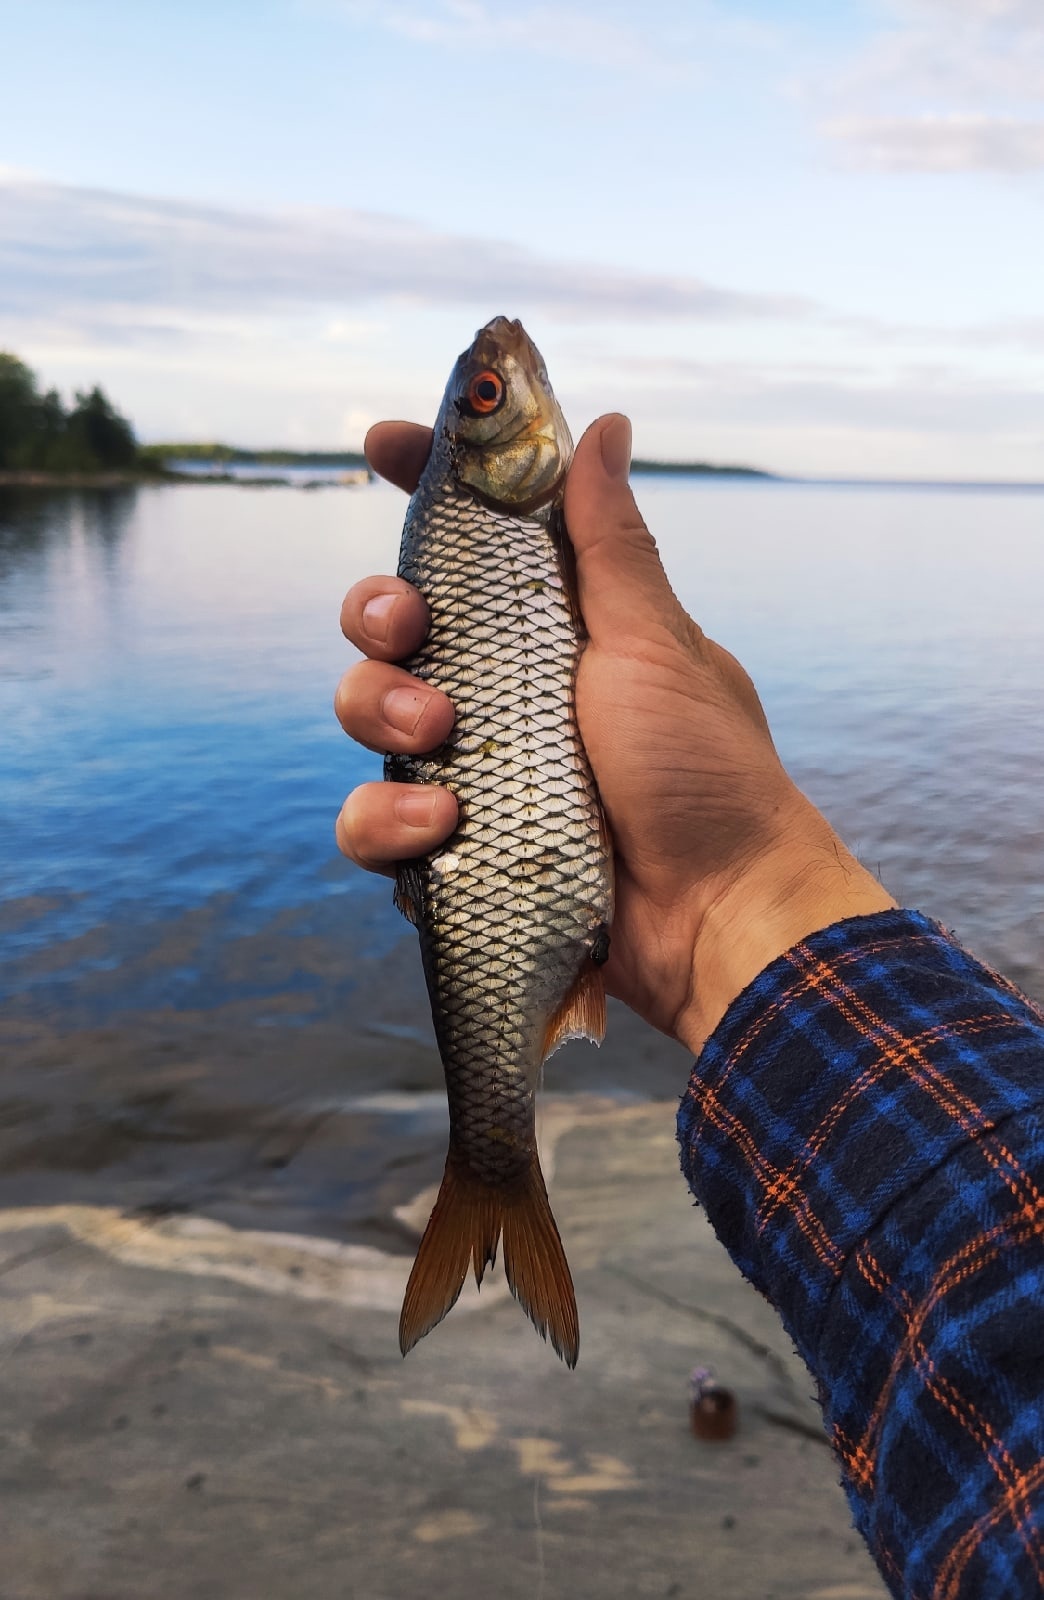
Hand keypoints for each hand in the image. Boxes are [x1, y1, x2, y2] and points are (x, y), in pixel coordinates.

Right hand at [335, 414, 893, 1054]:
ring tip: (439, 735)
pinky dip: (388, 821)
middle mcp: (507, 693)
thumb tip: (606, 427)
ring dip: (379, 712)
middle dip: (378, 616)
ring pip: (369, 717)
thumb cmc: (707, 772)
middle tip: (409, 629)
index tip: (382, 443)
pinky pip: (377, 823)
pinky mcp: (456, 850)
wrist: (719, 917)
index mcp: (557, 632)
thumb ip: (610, 543)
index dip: (426, 491)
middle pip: (395, 628)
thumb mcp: (655, 644)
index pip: (477, 543)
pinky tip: (440, 825)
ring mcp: (478, 770)